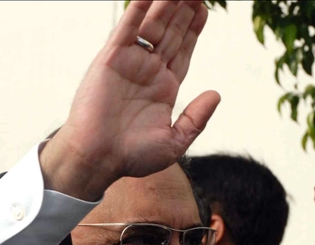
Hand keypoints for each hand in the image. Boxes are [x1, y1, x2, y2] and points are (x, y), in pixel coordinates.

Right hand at [40, 0, 220, 200]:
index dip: (194, 29)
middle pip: (172, 32)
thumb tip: (216, 95)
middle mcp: (149, 71)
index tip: (204, 8)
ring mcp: (130, 63)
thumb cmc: (132, 157)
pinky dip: (138, 10)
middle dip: (184, 10)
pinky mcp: (111, 60)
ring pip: (153, 25)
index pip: (183, 50)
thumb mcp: (174, 142)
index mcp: (165, 87)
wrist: (98, 159)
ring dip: (167, 4)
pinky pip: (127, 29)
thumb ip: (196, 118)